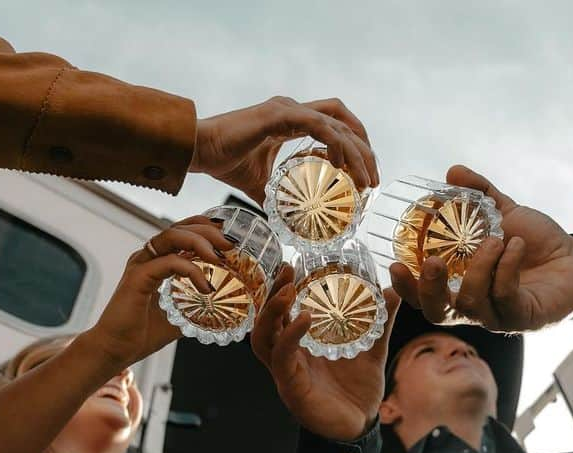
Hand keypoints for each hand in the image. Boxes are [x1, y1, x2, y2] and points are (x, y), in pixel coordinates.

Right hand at [84, 217, 233, 367]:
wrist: (113, 350)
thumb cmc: (139, 334)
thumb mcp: (177, 318)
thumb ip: (195, 309)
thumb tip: (221, 312)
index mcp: (155, 262)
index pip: (181, 231)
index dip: (205, 227)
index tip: (228, 237)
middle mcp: (147, 258)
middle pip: (180, 227)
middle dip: (209, 230)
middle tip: (231, 244)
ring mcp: (141, 265)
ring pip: (172, 236)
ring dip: (201, 241)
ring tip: (220, 257)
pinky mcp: (138, 278)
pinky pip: (170, 262)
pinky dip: (192, 270)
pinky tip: (205, 287)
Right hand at [191, 96, 378, 203]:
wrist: (199, 152)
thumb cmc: (223, 162)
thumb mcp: (259, 185)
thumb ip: (277, 196)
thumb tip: (286, 223)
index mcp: (290, 121)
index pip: (335, 124)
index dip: (355, 145)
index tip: (364, 175)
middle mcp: (293, 110)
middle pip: (344, 120)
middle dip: (365, 148)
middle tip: (373, 180)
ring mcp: (287, 109)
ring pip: (337, 123)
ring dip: (357, 150)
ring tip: (365, 178)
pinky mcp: (279, 114)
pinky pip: (319, 126)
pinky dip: (336, 144)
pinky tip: (342, 166)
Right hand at [251, 265, 400, 440]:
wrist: (361, 427)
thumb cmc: (358, 391)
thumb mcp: (371, 350)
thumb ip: (379, 322)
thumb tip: (393, 292)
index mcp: (300, 346)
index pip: (280, 313)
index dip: (279, 289)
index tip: (290, 264)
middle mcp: (288, 357)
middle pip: (264, 321)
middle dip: (270, 294)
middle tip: (286, 269)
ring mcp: (286, 373)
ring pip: (262, 339)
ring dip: (271, 313)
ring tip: (288, 291)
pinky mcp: (292, 388)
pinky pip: (282, 358)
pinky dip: (290, 336)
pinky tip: (303, 320)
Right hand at [390, 165, 572, 331]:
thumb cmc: (534, 243)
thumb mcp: (503, 213)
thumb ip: (477, 194)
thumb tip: (452, 171)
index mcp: (458, 286)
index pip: (422, 295)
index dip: (405, 286)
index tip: (394, 265)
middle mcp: (472, 307)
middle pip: (436, 312)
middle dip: (430, 288)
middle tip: (435, 262)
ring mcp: (496, 315)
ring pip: (470, 304)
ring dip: (479, 268)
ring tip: (495, 239)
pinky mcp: (522, 317)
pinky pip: (505, 296)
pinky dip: (506, 268)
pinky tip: (517, 244)